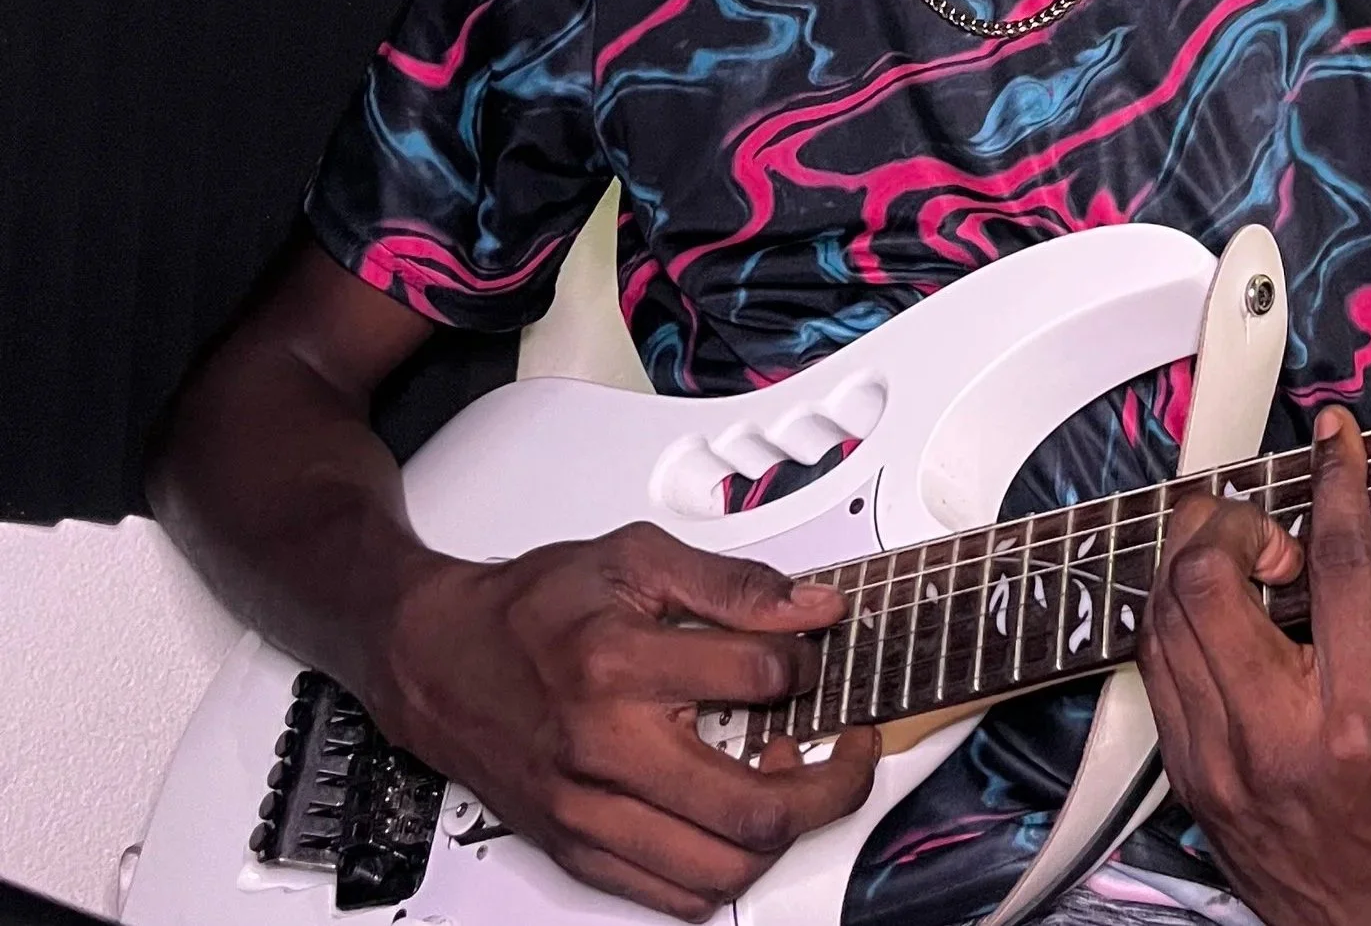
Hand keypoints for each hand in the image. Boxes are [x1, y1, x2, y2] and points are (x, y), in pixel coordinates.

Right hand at [369, 522, 878, 920]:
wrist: (435, 655)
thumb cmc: (530, 608)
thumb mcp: (633, 559)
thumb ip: (732, 584)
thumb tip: (811, 607)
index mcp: (619, 663)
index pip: (759, 677)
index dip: (810, 663)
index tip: (816, 655)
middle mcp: (603, 748)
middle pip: (754, 808)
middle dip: (833, 783)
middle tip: (852, 751)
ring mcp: (587, 811)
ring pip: (721, 869)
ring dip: (783, 835)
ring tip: (794, 784)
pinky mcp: (575, 849)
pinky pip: (674, 896)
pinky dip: (727, 871)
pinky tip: (740, 824)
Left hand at [1136, 409, 1370, 925]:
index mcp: (1357, 728)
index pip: (1335, 572)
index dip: (1335, 487)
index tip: (1335, 441)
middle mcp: (1271, 741)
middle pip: (1205, 585)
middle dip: (1232, 522)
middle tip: (1275, 522)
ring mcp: (1216, 761)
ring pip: (1162, 619)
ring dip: (1192, 559)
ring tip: (1242, 547)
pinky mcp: (1188, 775)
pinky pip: (1154, 666)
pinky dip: (1173, 612)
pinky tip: (1213, 600)